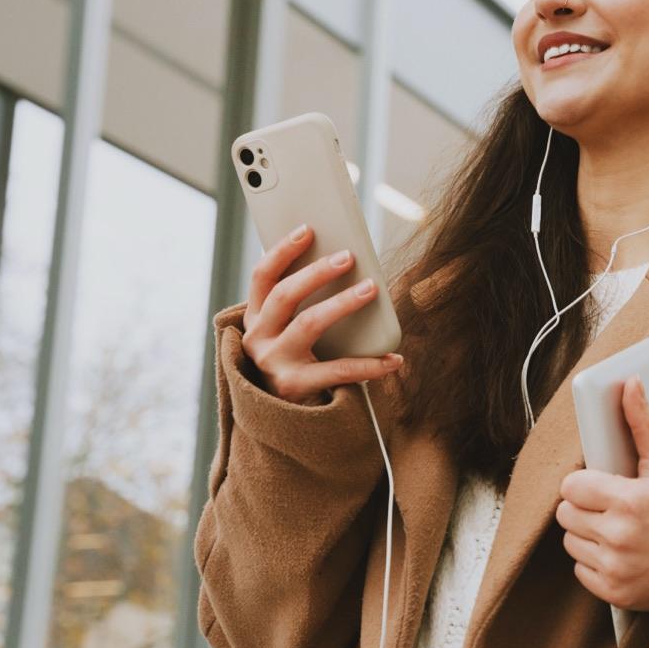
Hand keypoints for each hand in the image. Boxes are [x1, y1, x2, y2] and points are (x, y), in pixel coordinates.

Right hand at [240, 224, 402, 404]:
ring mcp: (273, 362)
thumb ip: (303, 303)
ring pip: (308, 323)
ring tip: (371, 288)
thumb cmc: (294, 360)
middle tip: (349, 257)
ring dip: (342, 303)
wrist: (280, 418)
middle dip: (317, 272)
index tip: (308, 229)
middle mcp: (257, 338)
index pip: (262, 276)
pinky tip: (394, 359)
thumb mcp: (287, 330)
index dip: (283, 251)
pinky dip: (370, 364)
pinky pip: (337, 370)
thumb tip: (343, 263)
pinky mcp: (294, 386)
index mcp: (255, 318)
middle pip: (285, 295)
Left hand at [557, 375, 648, 612]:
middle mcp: (619, 536)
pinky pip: (579, 568)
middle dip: (584, 507)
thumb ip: (643, 424)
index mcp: (630, 501)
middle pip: (565, 513)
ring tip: (617, 530)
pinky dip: (594, 561)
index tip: (603, 486)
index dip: (586, 483)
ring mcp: (615, 567)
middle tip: (612, 508)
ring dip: (587, 534)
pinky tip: (619, 553)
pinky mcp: (612, 591)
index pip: (571, 486)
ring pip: (570, 540)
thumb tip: (630, 385)